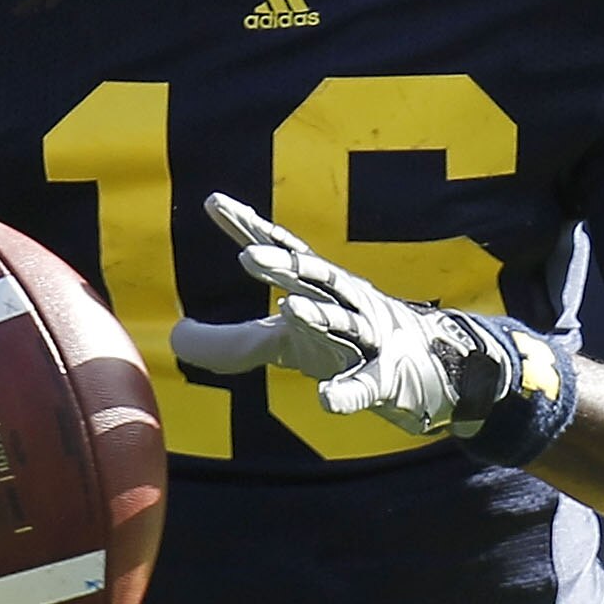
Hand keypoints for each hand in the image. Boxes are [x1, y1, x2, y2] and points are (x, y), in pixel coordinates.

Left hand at [168, 193, 515, 436]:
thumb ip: (233, 342)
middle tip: (249, 255)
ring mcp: (369, 338)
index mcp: (319, 287)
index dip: (248, 228)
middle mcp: (345, 302)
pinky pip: (366, 385)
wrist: (429, 370)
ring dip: (318, 314)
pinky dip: (347, 392)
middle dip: (283, 266)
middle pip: (312, 278)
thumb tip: (174, 337)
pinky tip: (326, 400)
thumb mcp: (285, 344)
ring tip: (288, 308)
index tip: (215, 202)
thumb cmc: (345, 346)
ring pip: (343, 322)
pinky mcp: (387, 378)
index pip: (281, 251)